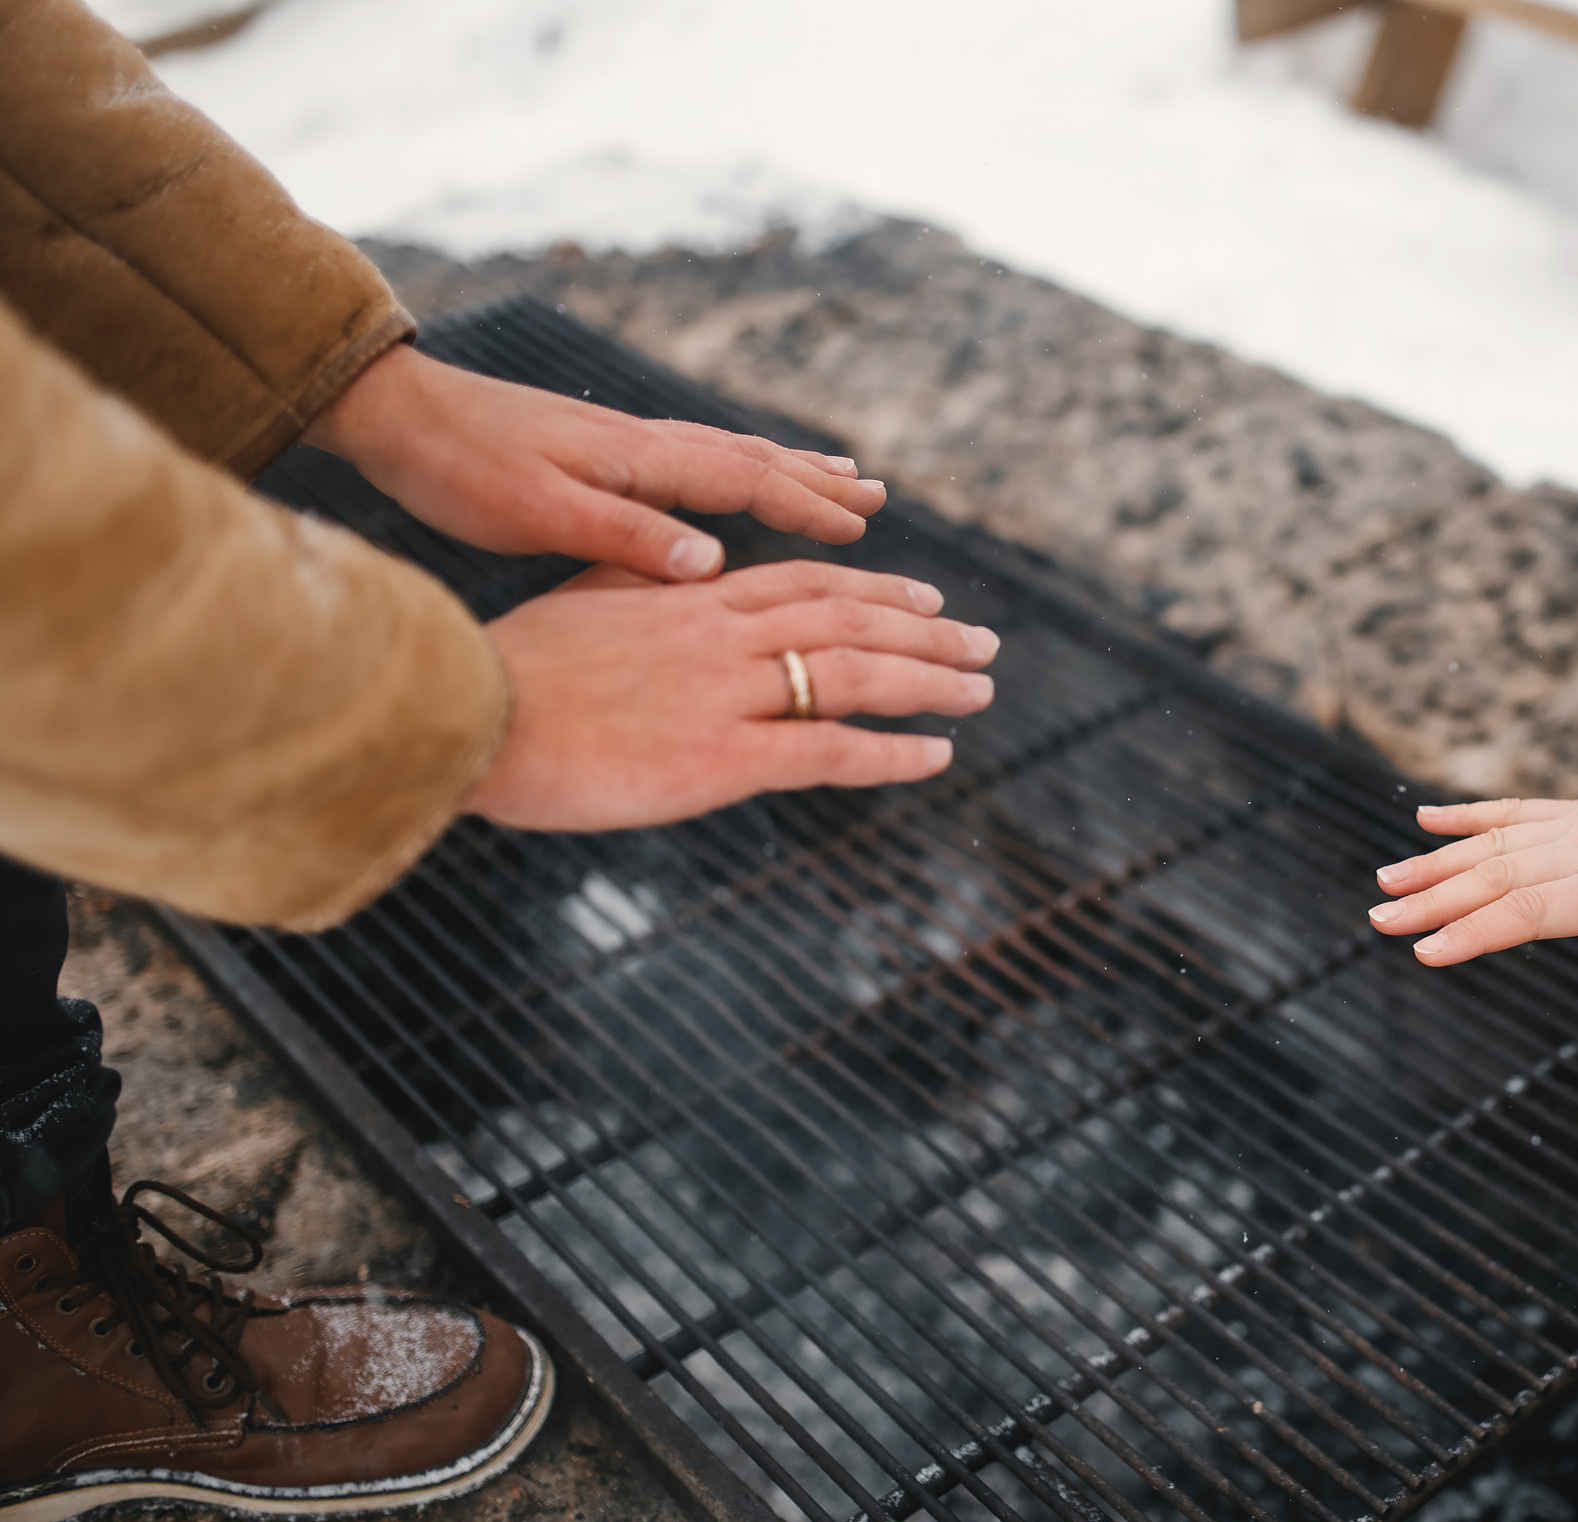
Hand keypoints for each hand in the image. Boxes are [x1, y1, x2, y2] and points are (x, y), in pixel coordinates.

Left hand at [305, 344, 884, 580]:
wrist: (395, 414)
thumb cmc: (458, 471)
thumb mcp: (539, 515)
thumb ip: (627, 540)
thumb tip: (714, 565)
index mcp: (639, 459)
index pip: (745, 480)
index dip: (806, 508)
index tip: (861, 531)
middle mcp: (643, 444)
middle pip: (751, 458)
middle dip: (816, 482)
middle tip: (877, 498)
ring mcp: (624, 444)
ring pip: (727, 455)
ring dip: (787, 470)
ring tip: (837, 479)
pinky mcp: (601, 452)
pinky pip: (695, 461)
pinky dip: (739, 469)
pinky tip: (739, 483)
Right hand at [468, 560, 997, 830]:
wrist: (462, 711)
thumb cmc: (503, 669)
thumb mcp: (583, 604)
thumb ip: (641, 587)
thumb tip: (676, 576)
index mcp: (689, 599)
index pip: (806, 584)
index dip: (874, 591)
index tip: (924, 599)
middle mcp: (721, 635)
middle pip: (850, 622)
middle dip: (926, 632)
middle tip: (984, 642)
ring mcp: (726, 694)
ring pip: (855, 674)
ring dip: (930, 681)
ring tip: (982, 688)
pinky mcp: (721, 757)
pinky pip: (828, 751)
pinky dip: (891, 752)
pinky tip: (937, 756)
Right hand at [1367, 768, 1577, 1009]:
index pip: (1530, 911)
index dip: (1475, 931)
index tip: (1427, 949)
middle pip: (1495, 877)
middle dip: (1432, 900)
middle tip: (1379, 920)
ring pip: (1493, 845)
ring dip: (1435, 863)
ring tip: (1385, 882)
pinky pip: (1514, 811)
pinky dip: (1468, 815)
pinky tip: (1425, 819)